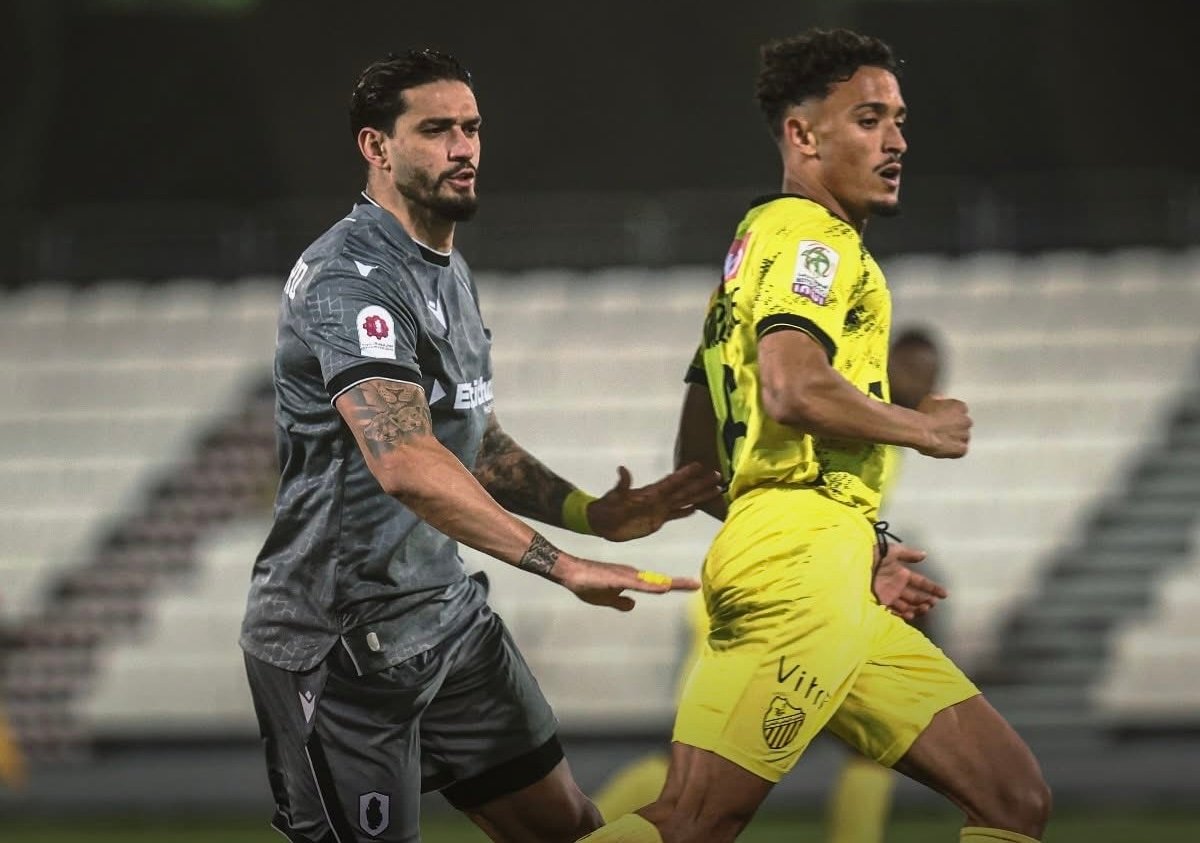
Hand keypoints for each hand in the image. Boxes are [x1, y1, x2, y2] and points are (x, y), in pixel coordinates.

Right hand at [553, 554, 699, 611]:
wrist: (570, 572)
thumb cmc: (587, 583)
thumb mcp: (606, 598)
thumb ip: (620, 602)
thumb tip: (632, 605)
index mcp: (632, 580)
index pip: (657, 584)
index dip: (674, 585)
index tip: (692, 585)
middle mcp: (632, 575)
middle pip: (658, 581)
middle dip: (677, 583)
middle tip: (696, 584)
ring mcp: (625, 576)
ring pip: (650, 581)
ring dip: (667, 583)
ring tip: (686, 584)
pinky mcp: (615, 578)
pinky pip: (635, 583)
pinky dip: (650, 586)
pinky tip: (660, 588)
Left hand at [588, 462, 722, 541]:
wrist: (602, 523)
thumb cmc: (607, 508)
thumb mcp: (614, 495)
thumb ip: (621, 484)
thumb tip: (622, 469)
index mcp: (651, 493)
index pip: (672, 482)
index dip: (685, 474)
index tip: (699, 465)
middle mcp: (659, 499)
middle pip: (684, 490)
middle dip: (701, 483)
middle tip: (718, 475)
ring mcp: (660, 509)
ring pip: (684, 501)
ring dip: (699, 496)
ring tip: (716, 490)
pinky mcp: (657, 520)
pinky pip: (675, 515)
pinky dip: (686, 512)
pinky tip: (696, 509)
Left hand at [871, 542, 947, 620]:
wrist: (856, 563)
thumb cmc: (873, 554)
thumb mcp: (892, 551)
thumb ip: (908, 554)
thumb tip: (924, 554)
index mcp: (901, 574)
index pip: (920, 582)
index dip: (932, 588)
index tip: (944, 594)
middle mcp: (896, 586)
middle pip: (915, 596)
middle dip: (926, 600)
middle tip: (933, 603)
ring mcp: (889, 595)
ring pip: (907, 605)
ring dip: (917, 608)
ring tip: (924, 608)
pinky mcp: (880, 602)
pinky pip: (894, 611)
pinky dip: (903, 614)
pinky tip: (910, 614)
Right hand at [915, 394, 970, 457]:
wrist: (920, 430)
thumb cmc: (923, 414)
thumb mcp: (929, 400)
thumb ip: (938, 400)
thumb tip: (938, 400)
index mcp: (961, 407)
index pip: (959, 411)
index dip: (949, 416)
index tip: (941, 419)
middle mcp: (967, 421)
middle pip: (962, 425)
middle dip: (954, 428)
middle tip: (940, 431)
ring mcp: (965, 436)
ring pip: (962, 438)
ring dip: (953, 439)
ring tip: (939, 441)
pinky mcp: (962, 449)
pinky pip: (959, 451)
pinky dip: (953, 451)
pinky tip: (942, 448)